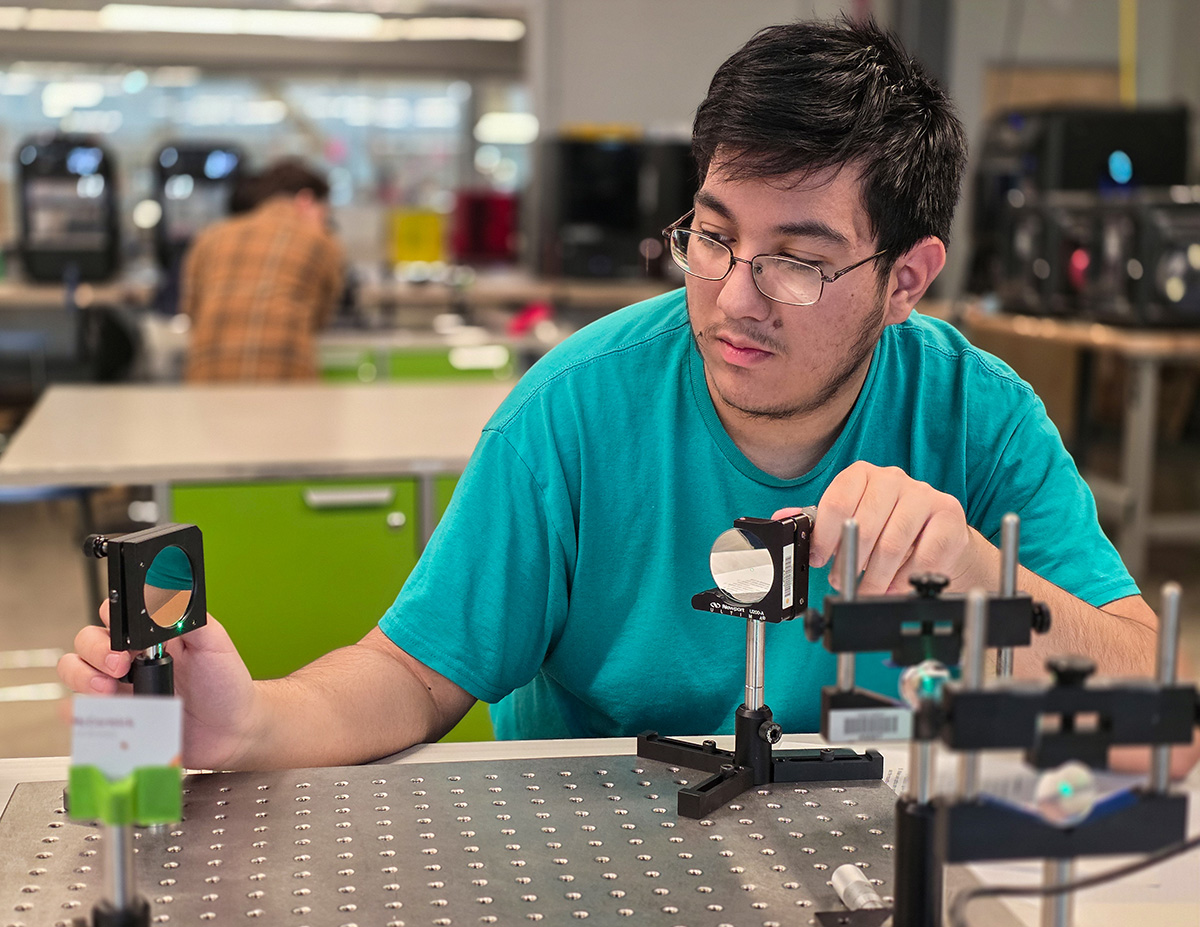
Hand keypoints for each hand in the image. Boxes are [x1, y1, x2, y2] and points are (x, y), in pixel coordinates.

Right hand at [57, 599, 258, 769]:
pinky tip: (99, 711)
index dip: (111, 619)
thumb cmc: (226, 684)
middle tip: (120, 666)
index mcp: (151, 635)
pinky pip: (80, 711)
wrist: (232, 730)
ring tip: (108, 690)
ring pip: (75, 671)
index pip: (114, 614)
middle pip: (87, 640)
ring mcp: (120, 687)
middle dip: (95, 650)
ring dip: (82, 677)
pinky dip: (78, 710)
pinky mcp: (117, 716)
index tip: (127, 638)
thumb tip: (167, 597)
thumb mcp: (213, 643)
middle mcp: (130, 658)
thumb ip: (189, 618)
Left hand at [775, 461, 991, 595]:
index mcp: (862, 475)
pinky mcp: (949, 516)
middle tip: (843, 582)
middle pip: (864, 525)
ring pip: (893, 544)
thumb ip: (818, 520)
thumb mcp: (849, 519)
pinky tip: (897, 585)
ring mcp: (924, 495)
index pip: (837, 501)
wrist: (936, 533)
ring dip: (876, 576)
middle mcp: (893, 479)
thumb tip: (783, 518)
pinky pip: (925, 556)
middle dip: (850, 562)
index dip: (825, 536)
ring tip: (868, 590)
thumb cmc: (885, 526)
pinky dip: (907, 578)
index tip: (819, 560)